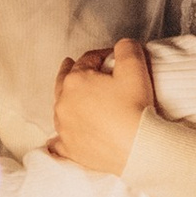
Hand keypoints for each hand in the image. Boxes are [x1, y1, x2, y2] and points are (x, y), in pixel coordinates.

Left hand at [53, 37, 157, 174]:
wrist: (138, 147)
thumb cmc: (135, 107)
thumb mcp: (135, 68)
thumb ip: (127, 48)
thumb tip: (122, 46)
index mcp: (74, 81)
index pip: (87, 60)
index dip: (102, 55)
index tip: (113, 58)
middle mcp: (63, 104)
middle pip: (65, 82)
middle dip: (71, 72)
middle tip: (70, 64)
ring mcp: (64, 128)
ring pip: (60, 110)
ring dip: (67, 101)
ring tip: (72, 98)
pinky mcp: (70, 150)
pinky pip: (57, 144)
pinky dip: (58, 139)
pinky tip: (57, 140)